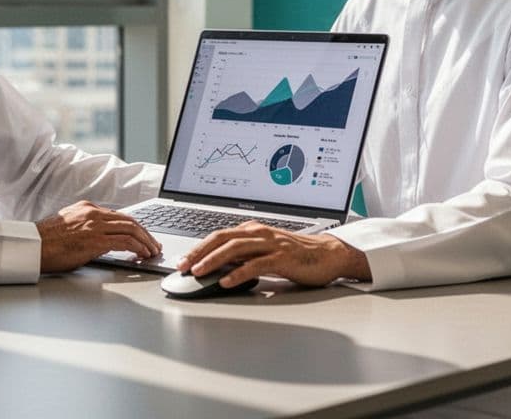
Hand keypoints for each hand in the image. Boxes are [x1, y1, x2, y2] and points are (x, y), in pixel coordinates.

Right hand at [36, 201, 162, 273]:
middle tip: (154, 244)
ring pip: (131, 229)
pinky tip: (142, 254)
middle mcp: (93, 213)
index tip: (143, 236)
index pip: (119, 215)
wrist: (32, 246)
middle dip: (146, 233)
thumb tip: (103, 239)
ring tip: (152, 251)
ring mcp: (94, 225)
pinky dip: (137, 247)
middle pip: (129, 220)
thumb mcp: (69, 226)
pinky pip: (124, 241)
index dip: (135, 226)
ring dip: (145, 241)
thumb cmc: (46, 242)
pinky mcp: (94, 240)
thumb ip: (87, 227)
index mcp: (87, 208)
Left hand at [176, 222, 370, 288]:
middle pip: (221, 239)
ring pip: (235, 249)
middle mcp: (259, 233)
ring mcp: (270, 244)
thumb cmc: (296, 255)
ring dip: (213, 261)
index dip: (198, 248)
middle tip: (182, 266)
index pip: (218, 236)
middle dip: (198, 252)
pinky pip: (255, 265)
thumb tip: (218, 265)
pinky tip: (226, 281)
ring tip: (198, 272)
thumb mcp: (265, 252)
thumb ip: (244, 255)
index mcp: (252, 230)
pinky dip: (238, 273)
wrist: (328, 255)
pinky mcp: (282, 257)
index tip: (183, 261)